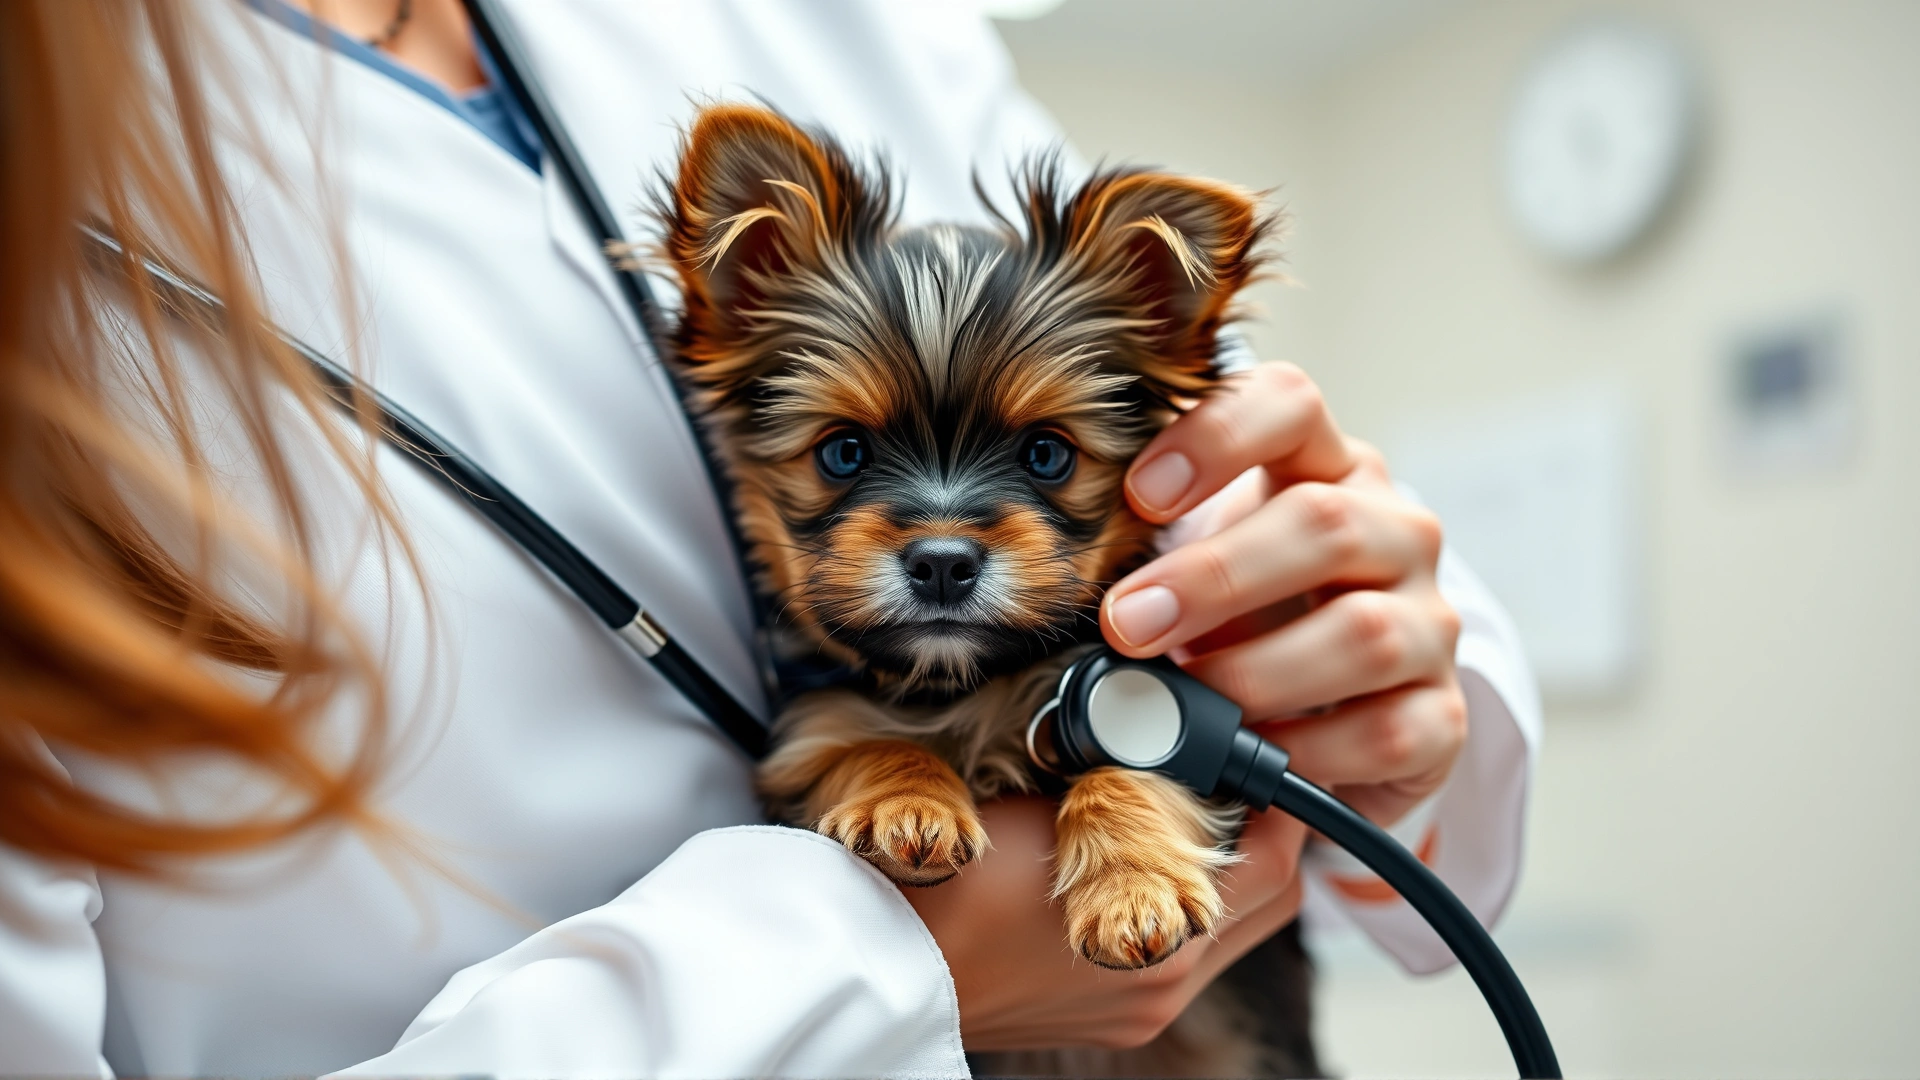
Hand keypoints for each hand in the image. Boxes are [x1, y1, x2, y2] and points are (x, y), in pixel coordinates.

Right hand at [905, 794, 1306, 1049]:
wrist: (877, 965)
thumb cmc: (948, 878)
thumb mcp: (1050, 804)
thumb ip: (1134, 779)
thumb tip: (1181, 740)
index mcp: (1165, 934)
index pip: (1277, 862)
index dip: (1280, 799)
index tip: (1260, 754)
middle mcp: (1163, 981)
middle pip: (1266, 903)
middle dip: (1263, 836)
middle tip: (1233, 778)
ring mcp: (1134, 1008)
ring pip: (1223, 932)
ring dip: (1219, 875)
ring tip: (1178, 815)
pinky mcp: (1103, 1018)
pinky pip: (1173, 955)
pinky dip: (1172, 907)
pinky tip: (1127, 868)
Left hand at [1101, 362, 1467, 825]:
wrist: (1335, 719)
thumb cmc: (1246, 622)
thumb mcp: (1198, 571)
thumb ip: (1150, 559)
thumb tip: (1064, 594)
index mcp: (1325, 468)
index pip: (1289, 405)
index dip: (1216, 436)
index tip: (1138, 494)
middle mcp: (1392, 531)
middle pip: (1322, 523)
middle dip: (1212, 577)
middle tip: (1128, 622)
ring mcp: (1427, 621)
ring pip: (1361, 632)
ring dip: (1255, 671)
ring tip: (1183, 704)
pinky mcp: (1444, 715)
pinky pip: (1386, 732)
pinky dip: (1306, 751)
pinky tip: (1252, 760)